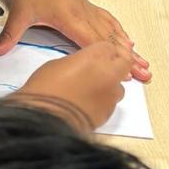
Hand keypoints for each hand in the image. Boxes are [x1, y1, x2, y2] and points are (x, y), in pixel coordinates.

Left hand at [0, 0, 150, 82]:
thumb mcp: (18, 13)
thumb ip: (8, 37)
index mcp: (70, 19)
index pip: (94, 44)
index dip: (111, 59)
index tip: (126, 72)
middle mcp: (84, 15)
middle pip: (111, 42)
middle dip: (129, 60)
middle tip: (145, 75)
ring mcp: (88, 10)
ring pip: (114, 32)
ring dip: (129, 49)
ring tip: (144, 64)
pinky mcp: (87, 6)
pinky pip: (109, 21)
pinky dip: (120, 33)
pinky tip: (129, 42)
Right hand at [17, 40, 132, 130]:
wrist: (47, 120)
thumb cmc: (45, 89)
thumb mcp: (56, 65)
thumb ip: (75, 62)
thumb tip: (80, 67)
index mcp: (95, 56)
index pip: (109, 47)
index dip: (102, 52)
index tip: (94, 56)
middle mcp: (109, 73)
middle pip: (124, 63)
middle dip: (116, 65)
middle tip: (101, 70)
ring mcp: (111, 94)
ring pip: (119, 86)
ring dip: (110, 86)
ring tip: (92, 91)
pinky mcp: (109, 113)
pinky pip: (111, 104)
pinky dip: (103, 102)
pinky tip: (88, 106)